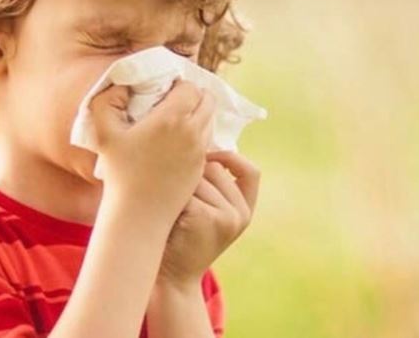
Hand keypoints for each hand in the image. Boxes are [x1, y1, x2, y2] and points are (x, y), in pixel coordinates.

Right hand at [87, 79, 215, 221]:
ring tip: (176, 119)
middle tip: (175, 100)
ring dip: (198, 114)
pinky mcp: (202, 166)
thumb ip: (107, 101)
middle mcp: (192, 131)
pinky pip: (207, 140)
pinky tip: (178, 140)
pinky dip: (198, 134)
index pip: (190, 87)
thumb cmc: (119, 172)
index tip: (164, 90)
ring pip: (210, 120)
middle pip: (208, 100)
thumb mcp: (103, 133)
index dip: (179, 84)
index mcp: (172, 118)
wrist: (139, 213)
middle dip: (195, 96)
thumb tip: (121, 85)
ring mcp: (200, 150)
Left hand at [156, 150, 260, 288]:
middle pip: (216, 168)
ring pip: (198, 177)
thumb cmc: (181, 238)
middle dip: (192, 174)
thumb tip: (201, 142)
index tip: (209, 155)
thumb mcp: (208, 212)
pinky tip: (167, 216)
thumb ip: (214, 186)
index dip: (231, 157)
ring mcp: (227, 216)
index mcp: (245, 210)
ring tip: (171, 210)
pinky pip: (186, 189)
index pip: (251, 172)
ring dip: (179, 187)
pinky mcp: (207, 217)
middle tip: (176, 198)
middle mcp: (241, 213)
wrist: (171, 277)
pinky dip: (172, 198)